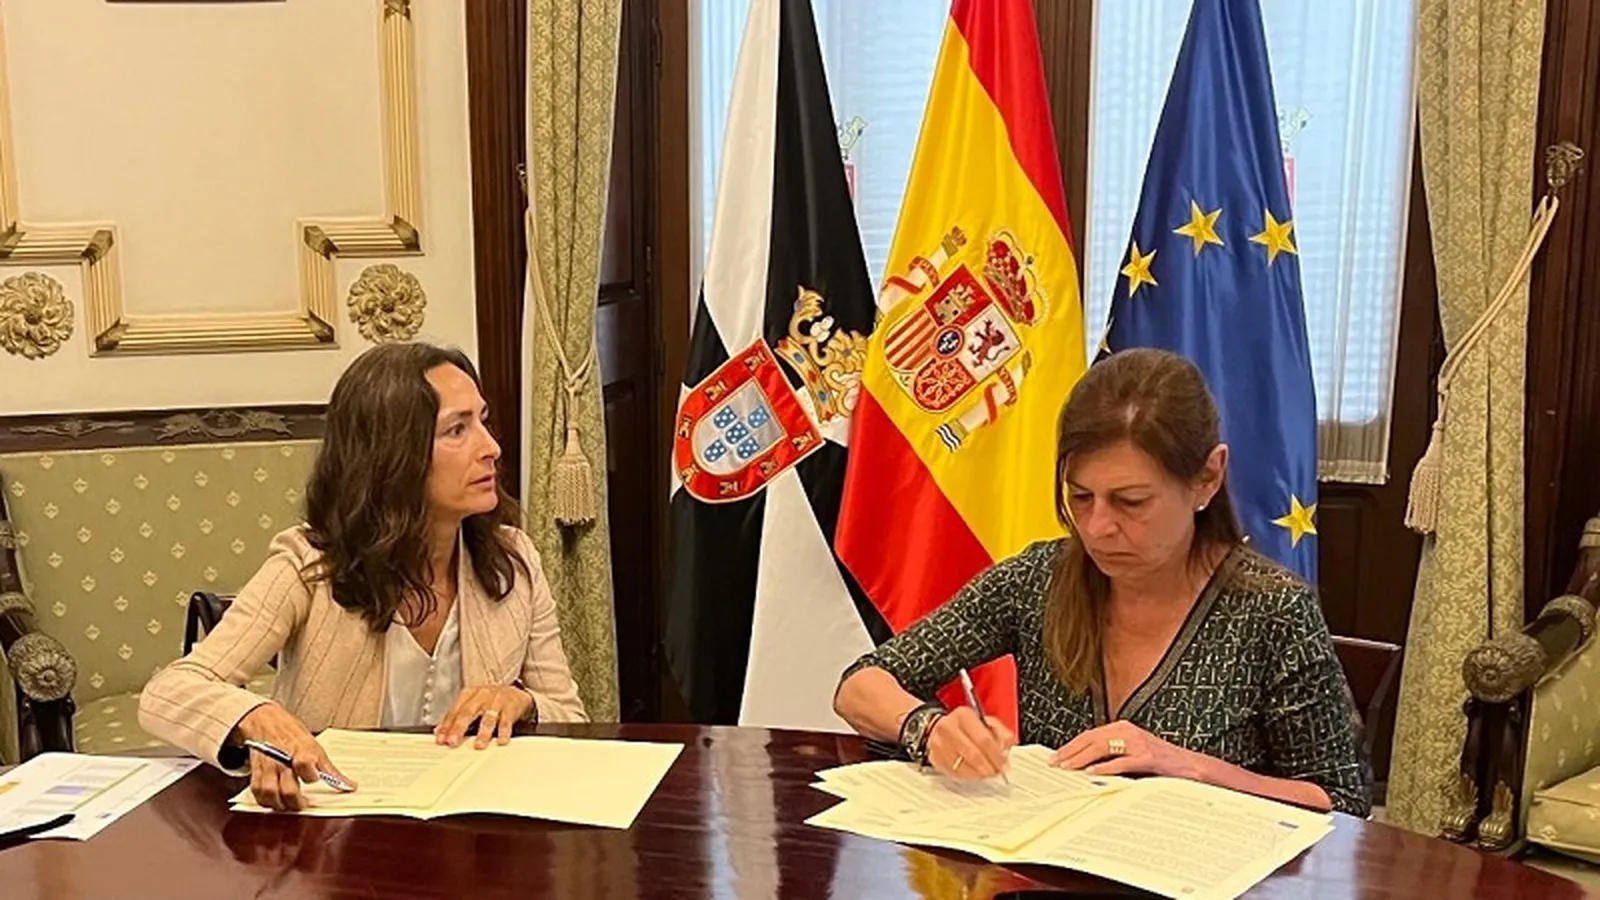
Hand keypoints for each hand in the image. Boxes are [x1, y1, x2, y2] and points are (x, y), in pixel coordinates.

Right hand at [232, 703, 354, 811]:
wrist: (267, 722)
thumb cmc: (292, 734)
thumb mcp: (316, 747)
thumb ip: (330, 770)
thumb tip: (348, 786)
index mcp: (300, 751)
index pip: (305, 764)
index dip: (311, 776)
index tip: (316, 780)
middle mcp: (282, 760)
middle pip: (288, 789)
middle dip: (297, 802)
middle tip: (304, 804)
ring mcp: (268, 768)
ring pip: (270, 794)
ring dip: (281, 804)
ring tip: (290, 805)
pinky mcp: (256, 773)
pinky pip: (257, 793)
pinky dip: (266, 802)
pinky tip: (275, 801)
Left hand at [434, 684, 533, 748]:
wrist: (514, 692)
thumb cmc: (489, 700)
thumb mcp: (471, 704)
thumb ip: (455, 716)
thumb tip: (439, 731)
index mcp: (469, 693)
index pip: (455, 710)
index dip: (446, 725)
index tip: (441, 739)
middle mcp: (482, 695)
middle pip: (468, 712)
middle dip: (459, 728)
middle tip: (453, 742)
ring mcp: (497, 701)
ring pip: (488, 718)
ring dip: (483, 733)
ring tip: (478, 745)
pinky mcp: (510, 707)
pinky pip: (506, 721)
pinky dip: (504, 731)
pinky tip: (501, 740)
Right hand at [925, 706, 1014, 779]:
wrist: (941, 727)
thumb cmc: (967, 726)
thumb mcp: (986, 722)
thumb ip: (1001, 733)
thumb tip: (1007, 747)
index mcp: (963, 715)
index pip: (983, 739)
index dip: (996, 755)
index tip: (1004, 763)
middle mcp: (948, 727)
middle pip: (973, 754)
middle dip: (989, 767)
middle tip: (997, 771)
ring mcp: (939, 743)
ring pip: (963, 766)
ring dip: (979, 773)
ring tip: (988, 773)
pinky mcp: (935, 757)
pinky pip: (954, 772)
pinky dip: (968, 776)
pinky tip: (975, 773)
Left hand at [1051, 720, 1201, 778]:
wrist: (1188, 766)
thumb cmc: (1159, 762)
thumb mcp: (1131, 752)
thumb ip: (1111, 754)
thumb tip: (1083, 764)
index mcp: (1122, 729)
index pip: (1089, 735)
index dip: (1071, 745)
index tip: (1056, 756)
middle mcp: (1128, 732)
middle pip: (1091, 739)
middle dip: (1070, 751)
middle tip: (1055, 762)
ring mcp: (1138, 743)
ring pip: (1102, 747)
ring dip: (1081, 758)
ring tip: (1067, 767)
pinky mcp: (1147, 757)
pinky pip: (1121, 762)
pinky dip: (1104, 767)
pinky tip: (1091, 773)